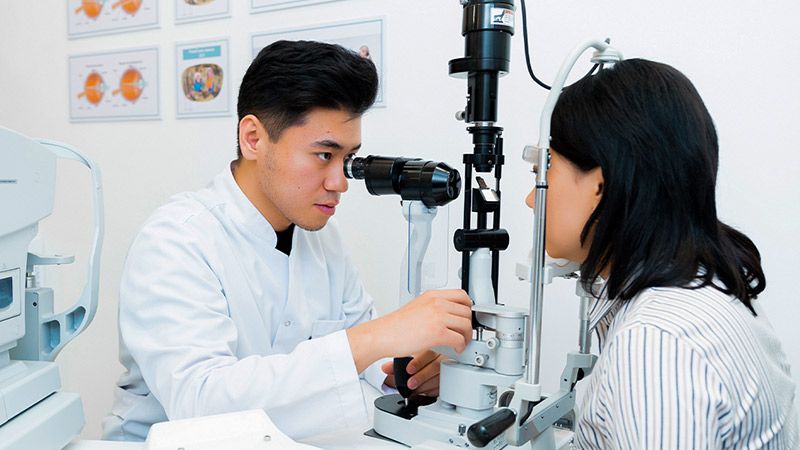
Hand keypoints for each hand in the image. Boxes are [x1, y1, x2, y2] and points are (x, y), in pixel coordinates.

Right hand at [347, 289, 472, 372]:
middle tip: (464, 333)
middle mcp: (437, 302)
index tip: (467, 316)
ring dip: (466, 336)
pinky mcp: (438, 332)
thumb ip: (433, 307)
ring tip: (460, 342)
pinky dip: (461, 346)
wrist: (382, 335)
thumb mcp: (417, 307)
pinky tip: (455, 349)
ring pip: (466, 325)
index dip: (468, 307)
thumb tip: (446, 315)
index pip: (462, 295)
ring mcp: (438, 316)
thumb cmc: (395, 326)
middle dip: (468, 324)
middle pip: (466, 310)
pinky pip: (459, 339)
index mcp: (432, 295)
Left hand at [383, 350, 447, 396]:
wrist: (429, 359)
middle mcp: (443, 355)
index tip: (409, 369)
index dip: (419, 362)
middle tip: (410, 384)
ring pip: (440, 377)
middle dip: (422, 376)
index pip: (429, 352)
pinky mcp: (450, 379)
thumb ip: (396, 364)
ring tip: (414, 389)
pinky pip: (443, 386)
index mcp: (433, 345)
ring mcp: (449, 367)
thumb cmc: (420, 358)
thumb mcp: (408, 357)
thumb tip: (385, 368)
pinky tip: (424, 391)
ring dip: (426, 386)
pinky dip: (433, 390)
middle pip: (436, 365)